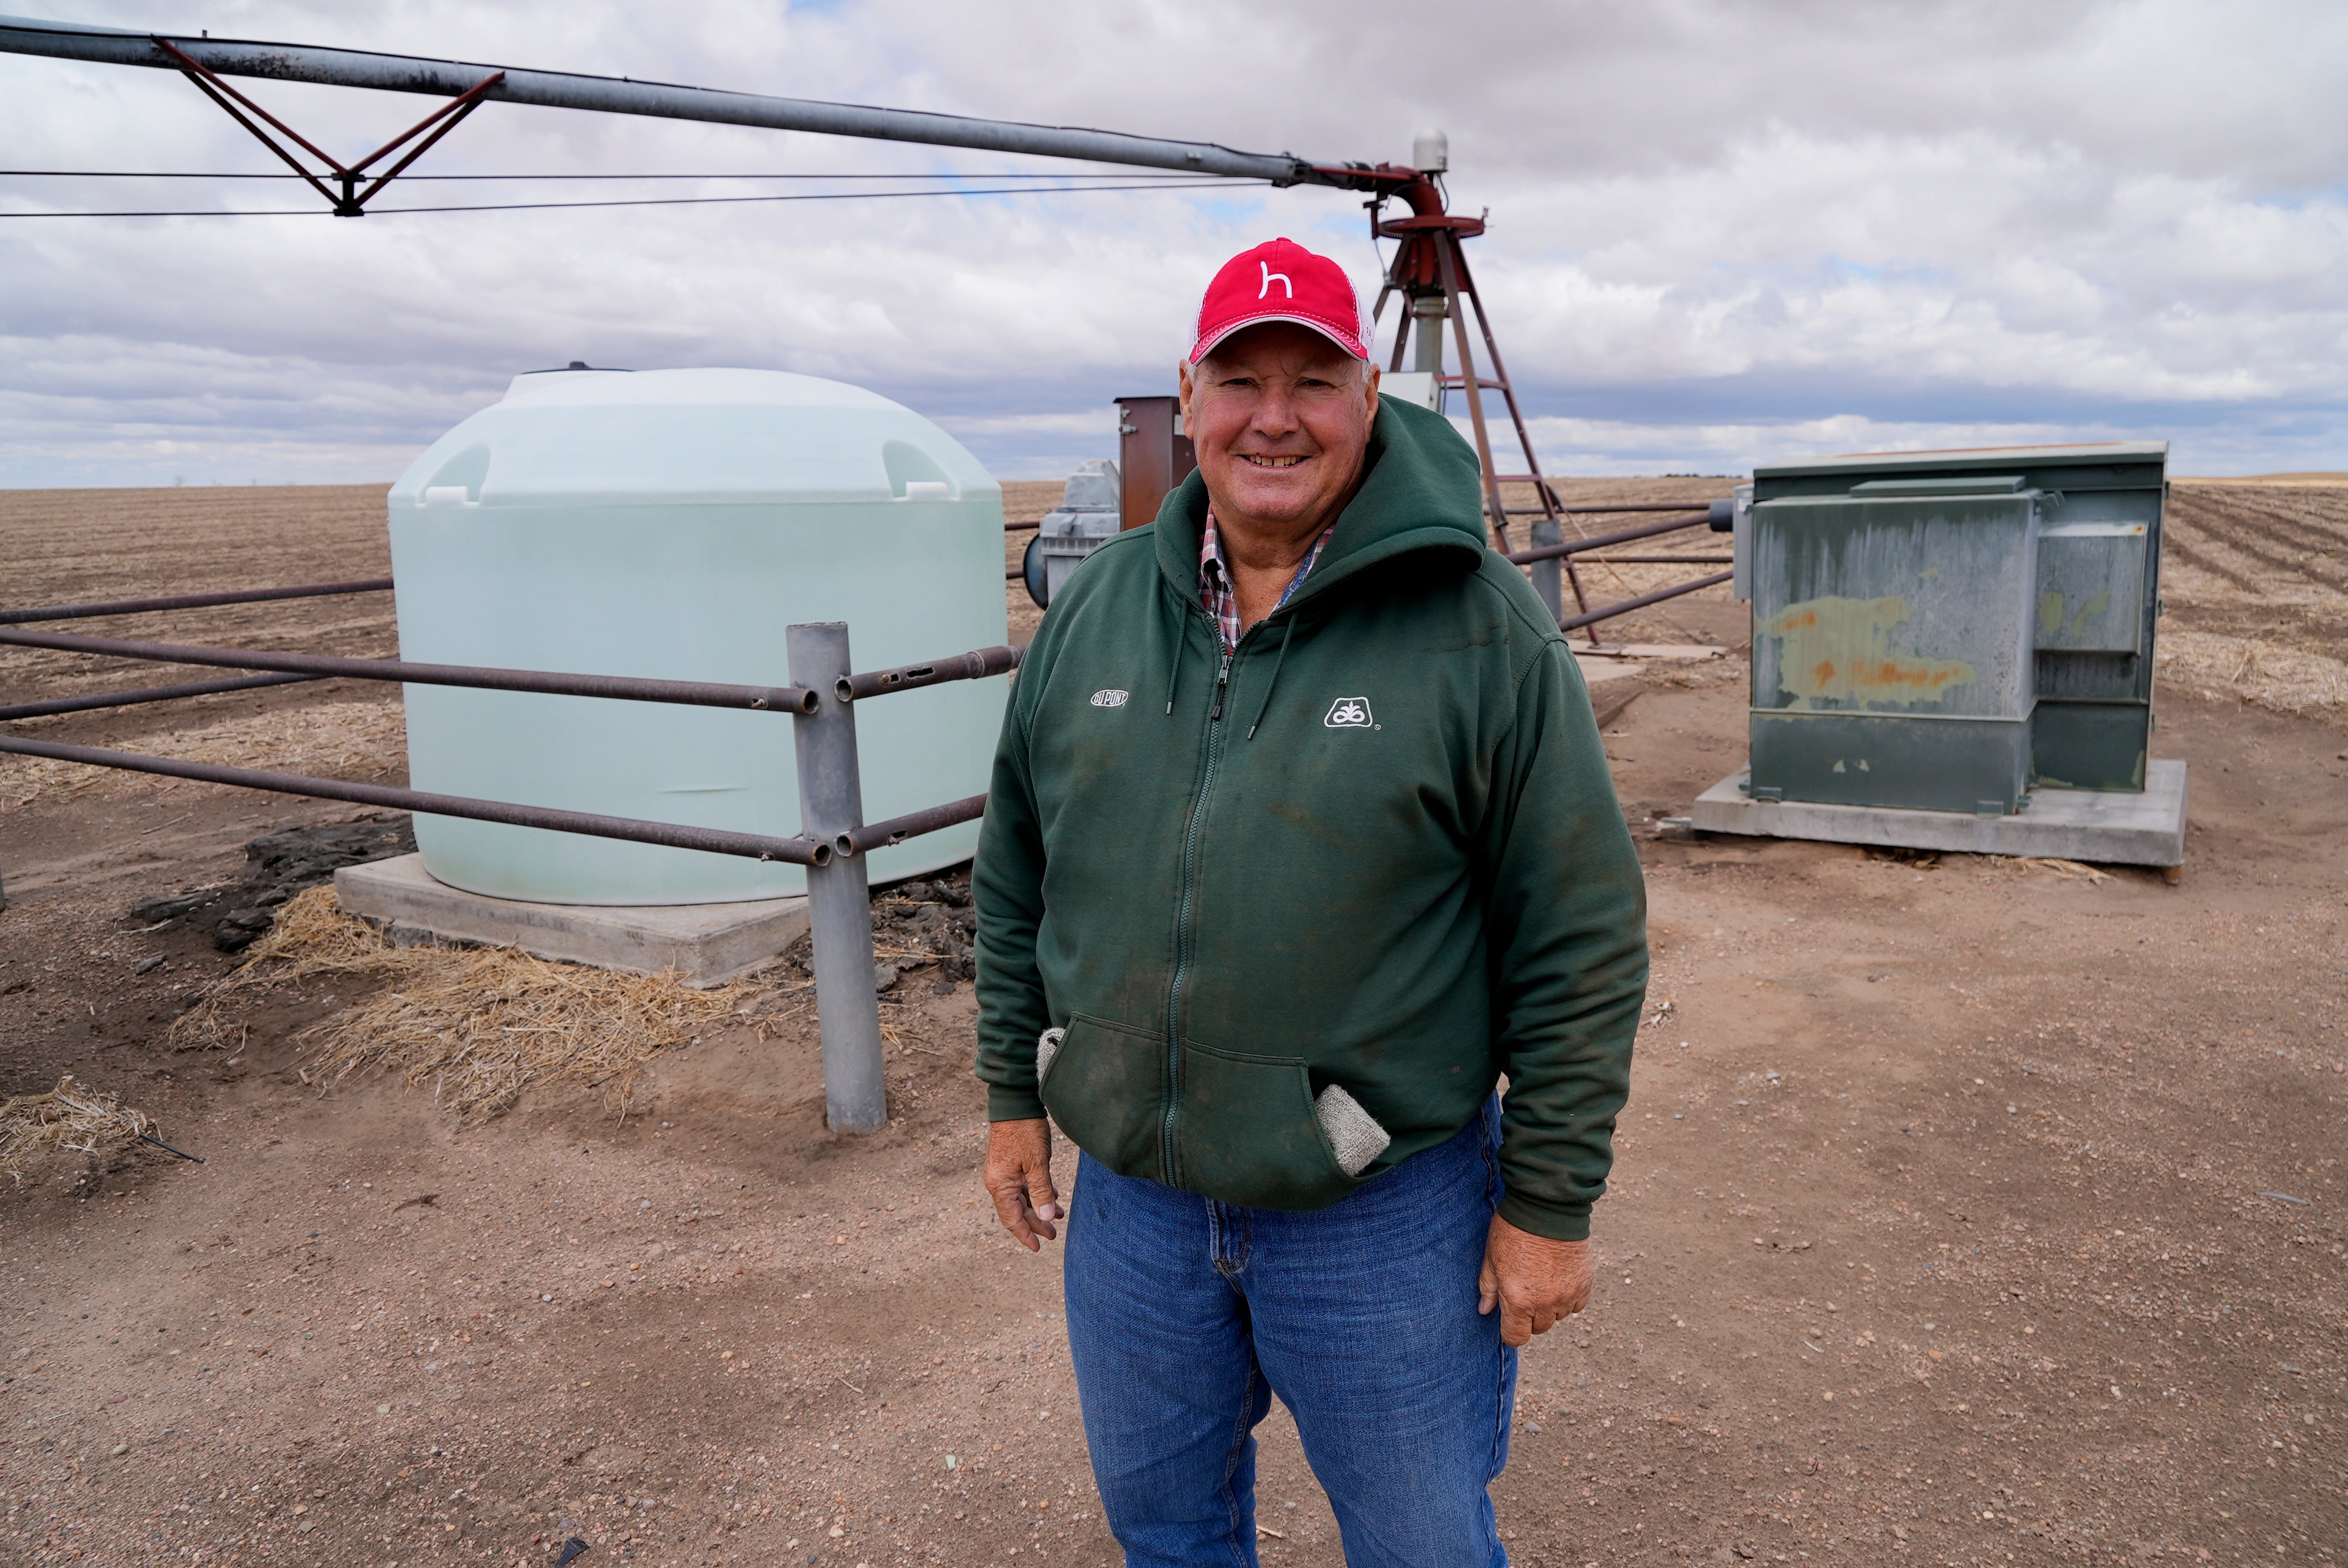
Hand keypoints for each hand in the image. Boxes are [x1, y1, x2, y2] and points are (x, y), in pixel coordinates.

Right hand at [984, 1118, 1062, 1251]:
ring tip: (1058, 1216)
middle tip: (1054, 1234)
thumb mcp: (1037, 1164)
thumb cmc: (1025, 1132)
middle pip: (1017, 1210)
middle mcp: (998, 1182)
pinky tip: (1052, 1196)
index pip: (1012, 1218)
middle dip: (1036, 1222)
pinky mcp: (1009, 1163)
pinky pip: (1023, 1185)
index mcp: (1000, 1185)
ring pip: (1021, 1198)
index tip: (1037, 1248)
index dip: (1025, 1234)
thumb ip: (1041, 1192)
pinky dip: (1037, 1193)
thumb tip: (1046, 1217)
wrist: (1015, 1103)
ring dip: (1039, 1208)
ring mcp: (1003, 1172)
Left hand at [1477, 1215, 1592, 1346]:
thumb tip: (1485, 1310)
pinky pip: (1577, 1305)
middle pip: (1538, 1328)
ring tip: (1542, 1281)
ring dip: (1549, 1307)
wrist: (1547, 1208)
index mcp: (1518, 1301)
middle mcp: (1545, 1304)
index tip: (1509, 1321)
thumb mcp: (1491, 1258)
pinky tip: (1560, 1279)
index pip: (1516, 1337)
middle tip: (1524, 1292)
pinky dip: (1569, 1298)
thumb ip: (1488, 1288)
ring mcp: (1567, 1295)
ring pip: (1558, 1317)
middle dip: (1529, 1316)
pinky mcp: (1585, 1284)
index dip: (1510, 1332)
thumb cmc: (1514, 1230)